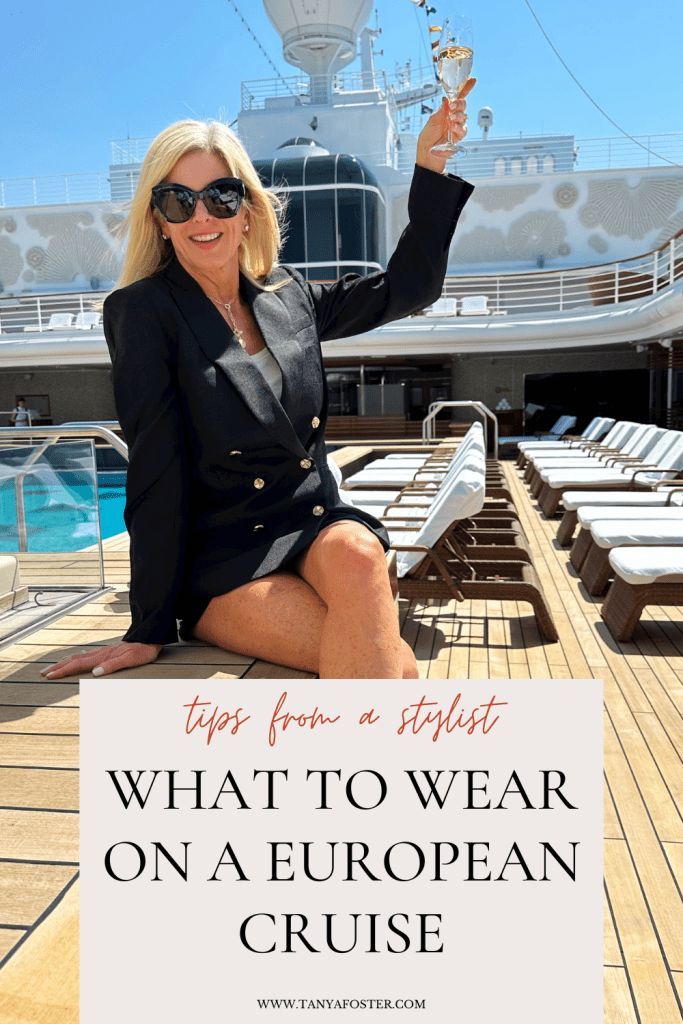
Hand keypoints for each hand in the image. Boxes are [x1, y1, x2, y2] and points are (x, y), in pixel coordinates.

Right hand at [41, 641, 162, 678]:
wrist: (150, 636)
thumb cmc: (142, 650)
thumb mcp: (130, 659)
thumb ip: (113, 665)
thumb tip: (95, 673)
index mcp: (102, 656)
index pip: (78, 664)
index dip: (63, 670)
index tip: (50, 676)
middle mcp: (100, 653)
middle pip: (74, 659)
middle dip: (59, 667)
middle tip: (44, 673)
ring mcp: (103, 651)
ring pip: (79, 656)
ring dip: (65, 662)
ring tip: (55, 666)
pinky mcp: (108, 651)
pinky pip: (87, 655)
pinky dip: (77, 658)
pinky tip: (77, 658)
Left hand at [416, 78, 475, 174]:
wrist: (428, 153)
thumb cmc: (427, 137)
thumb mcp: (432, 121)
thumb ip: (441, 111)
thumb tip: (446, 100)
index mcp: (445, 110)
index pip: (457, 97)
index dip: (465, 88)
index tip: (472, 80)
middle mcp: (452, 116)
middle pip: (462, 104)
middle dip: (459, 104)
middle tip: (452, 108)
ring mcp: (456, 125)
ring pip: (464, 116)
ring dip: (458, 116)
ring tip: (451, 120)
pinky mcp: (459, 135)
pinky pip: (464, 129)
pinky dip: (459, 128)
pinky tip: (453, 129)